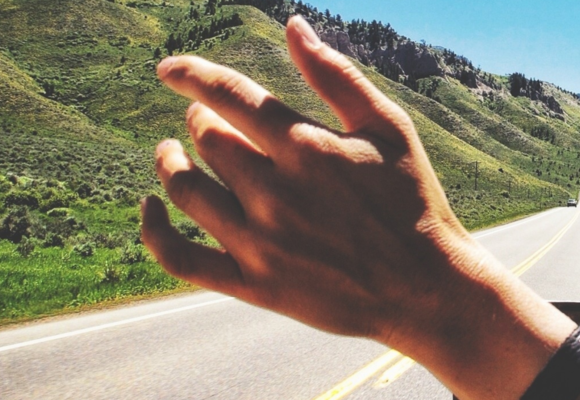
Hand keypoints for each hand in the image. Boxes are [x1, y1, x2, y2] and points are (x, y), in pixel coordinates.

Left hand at [140, 16, 574, 399]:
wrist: (428, 289)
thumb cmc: (414, 201)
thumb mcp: (389, 128)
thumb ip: (337, 75)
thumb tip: (293, 26)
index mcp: (306, 146)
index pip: (228, 95)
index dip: (191, 74)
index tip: (168, 68)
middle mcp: (274, 191)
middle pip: (207, 139)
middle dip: (199, 119)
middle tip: (205, 119)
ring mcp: (259, 242)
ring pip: (185, 189)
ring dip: (170, 163)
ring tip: (172, 153)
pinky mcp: (253, 285)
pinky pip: (179, 257)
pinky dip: (153, 231)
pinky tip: (151, 209)